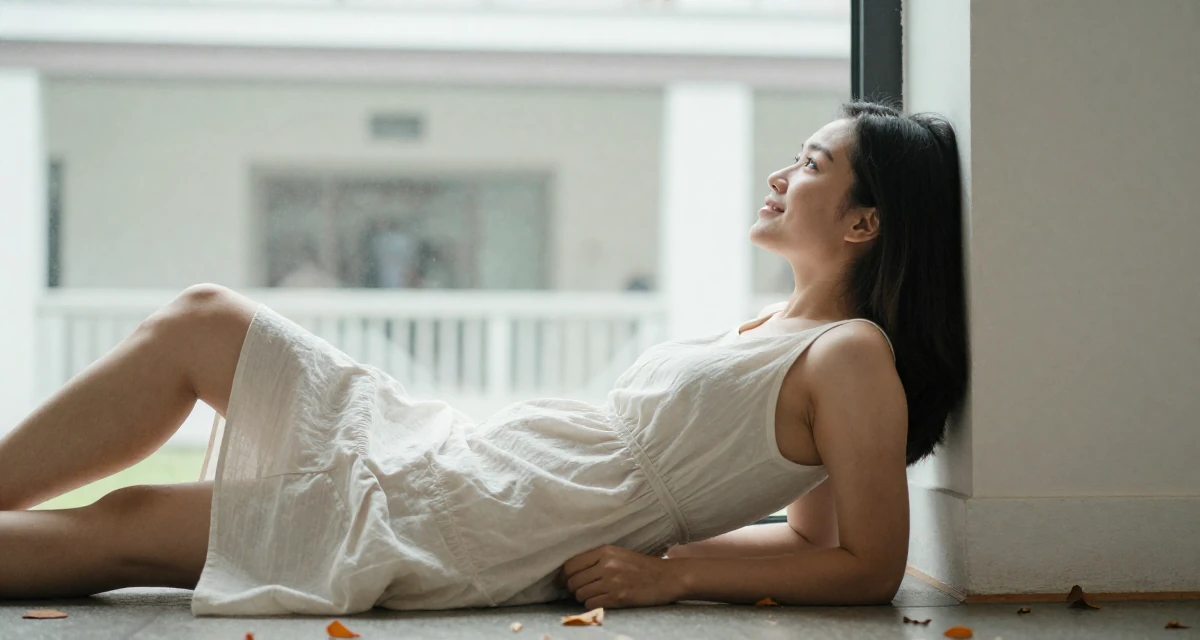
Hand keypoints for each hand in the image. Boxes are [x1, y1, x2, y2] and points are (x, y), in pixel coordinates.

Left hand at [558, 545, 686, 608]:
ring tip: (593, 595)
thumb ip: (597, 559)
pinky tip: (601, 601)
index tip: (560, 582)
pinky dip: (592, 605)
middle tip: (578, 591)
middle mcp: (606, 565)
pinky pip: (592, 604)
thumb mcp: (619, 554)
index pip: (571, 565)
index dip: (562, 576)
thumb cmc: (642, 566)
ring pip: (581, 594)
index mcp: (605, 551)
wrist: (667, 578)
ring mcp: (612, 581)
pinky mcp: (618, 597)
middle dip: (573, 588)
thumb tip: (571, 571)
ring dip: (583, 598)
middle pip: (573, 581)